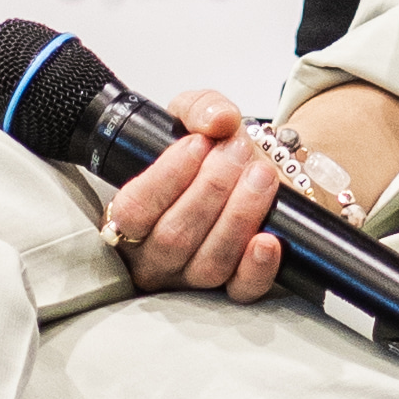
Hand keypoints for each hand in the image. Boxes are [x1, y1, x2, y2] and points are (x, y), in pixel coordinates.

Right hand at [98, 90, 296, 300]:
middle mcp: (155, 255)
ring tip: (261, 176)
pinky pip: (241, 290)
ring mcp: (192, 277)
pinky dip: (257, 267)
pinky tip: (268, 240)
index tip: (197, 145)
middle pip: (175, 237)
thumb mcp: (196, 119)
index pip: (133, 211)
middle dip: (212, 188)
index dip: (166, 178)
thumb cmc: (213, 153)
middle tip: (237, 152)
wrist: (254, 172)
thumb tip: (219, 120)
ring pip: (210, 262)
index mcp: (130, 217)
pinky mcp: (232, 289)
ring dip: (239, 215)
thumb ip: (200, 108)